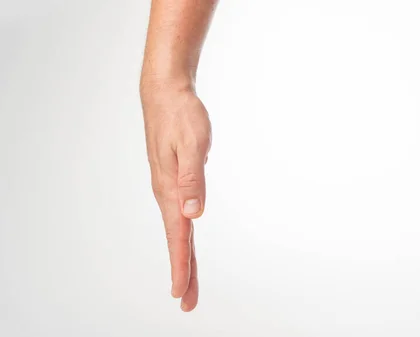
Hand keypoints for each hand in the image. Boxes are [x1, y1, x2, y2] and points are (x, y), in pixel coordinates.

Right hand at [141, 86, 210, 311]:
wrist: (166, 94)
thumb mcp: (192, 145)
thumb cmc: (181, 116)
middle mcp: (167, 193)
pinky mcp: (174, 180)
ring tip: (187, 280)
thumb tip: (193, 214)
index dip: (181, 266)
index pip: (178, 236)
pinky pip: (179, 215)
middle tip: (188, 302)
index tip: (181, 293)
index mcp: (170, 190)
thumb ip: (193, 180)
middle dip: (183, 272)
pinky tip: (184, 239)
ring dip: (183, 256)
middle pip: (177, 240)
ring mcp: (169, 187)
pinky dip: (183, 235)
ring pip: (178, 230)